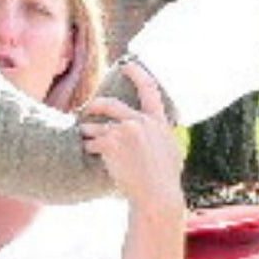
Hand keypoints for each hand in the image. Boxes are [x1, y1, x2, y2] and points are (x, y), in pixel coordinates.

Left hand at [79, 60, 184, 216]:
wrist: (156, 194)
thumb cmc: (164, 179)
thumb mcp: (171, 151)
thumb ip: (160, 135)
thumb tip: (156, 130)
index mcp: (158, 121)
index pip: (149, 89)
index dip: (137, 74)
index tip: (127, 64)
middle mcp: (141, 121)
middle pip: (109, 104)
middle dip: (94, 106)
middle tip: (87, 110)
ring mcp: (125, 131)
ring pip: (94, 126)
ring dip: (88, 135)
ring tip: (90, 144)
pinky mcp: (111, 143)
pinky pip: (90, 143)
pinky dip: (90, 150)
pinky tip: (96, 158)